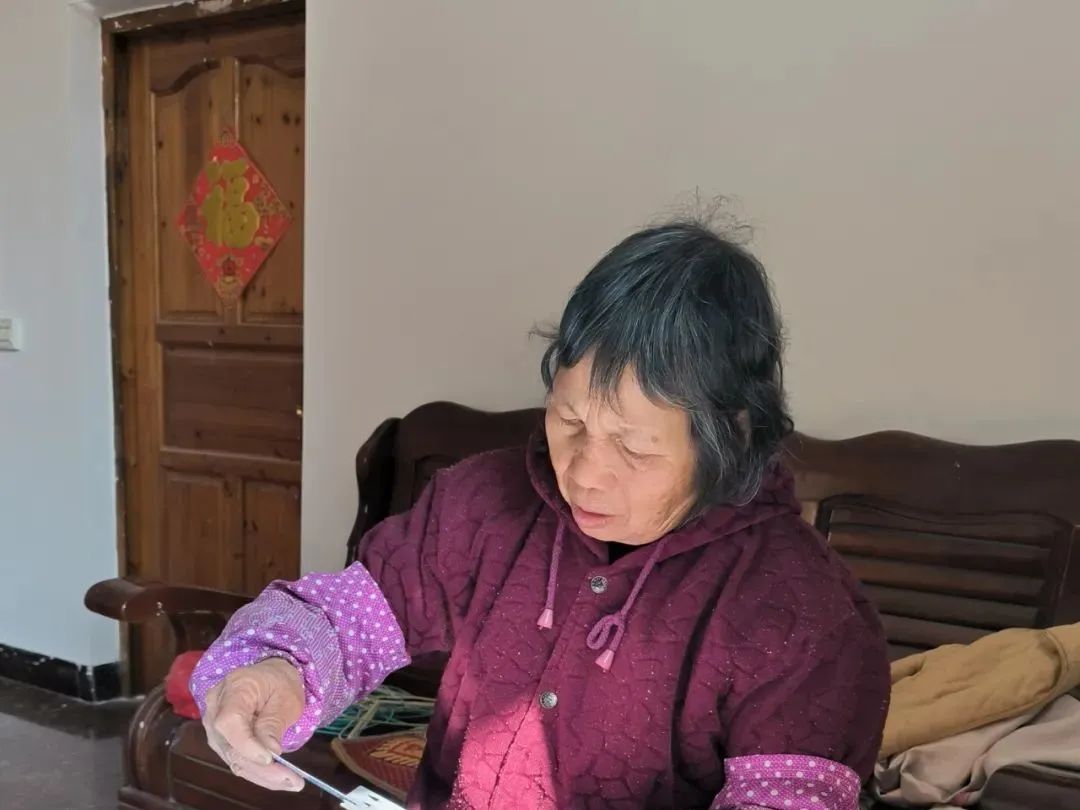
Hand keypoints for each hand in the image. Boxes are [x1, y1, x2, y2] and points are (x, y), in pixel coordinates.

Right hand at [202, 657, 305, 791]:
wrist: (271, 676)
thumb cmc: (280, 682)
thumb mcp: (286, 697)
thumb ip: (274, 722)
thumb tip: (269, 752)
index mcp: (234, 688)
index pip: (229, 722)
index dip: (246, 744)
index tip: (269, 758)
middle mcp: (216, 708)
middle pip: (231, 746)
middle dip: (261, 769)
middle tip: (292, 780)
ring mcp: (215, 726)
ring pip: (234, 759)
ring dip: (262, 776)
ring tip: (292, 783)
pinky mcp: (222, 740)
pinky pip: (237, 760)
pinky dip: (258, 773)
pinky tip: (279, 780)